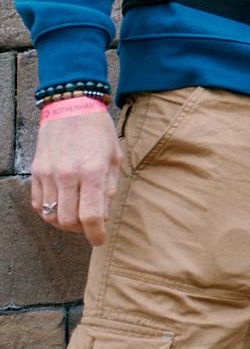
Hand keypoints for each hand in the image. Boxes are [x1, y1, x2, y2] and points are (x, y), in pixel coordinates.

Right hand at [30, 105, 123, 245]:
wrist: (71, 108)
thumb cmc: (98, 132)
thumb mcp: (114, 158)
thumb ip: (109, 188)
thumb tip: (104, 215)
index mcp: (92, 172)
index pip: (92, 216)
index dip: (96, 234)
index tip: (99, 240)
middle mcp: (67, 175)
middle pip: (68, 221)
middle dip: (80, 230)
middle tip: (89, 227)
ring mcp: (48, 175)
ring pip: (50, 216)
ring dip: (64, 223)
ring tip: (76, 217)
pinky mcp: (36, 173)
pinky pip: (38, 204)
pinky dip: (49, 212)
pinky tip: (62, 206)